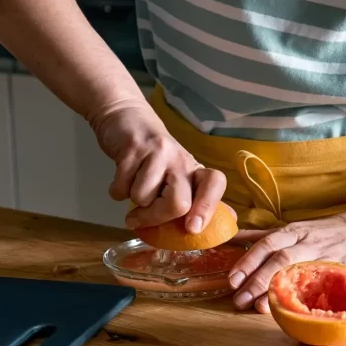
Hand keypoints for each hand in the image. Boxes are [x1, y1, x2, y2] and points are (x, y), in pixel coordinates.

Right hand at [90, 101, 225, 230]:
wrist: (127, 118)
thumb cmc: (153, 156)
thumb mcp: (177, 174)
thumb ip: (196, 198)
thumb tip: (228, 222)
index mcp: (194, 169)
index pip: (214, 184)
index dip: (206, 208)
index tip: (192, 228)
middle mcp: (181, 160)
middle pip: (178, 204)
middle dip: (155, 218)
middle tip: (140, 218)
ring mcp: (157, 153)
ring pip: (143, 198)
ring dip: (132, 201)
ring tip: (133, 185)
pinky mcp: (132, 150)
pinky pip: (121, 188)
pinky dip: (116, 191)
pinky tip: (122, 178)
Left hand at [227, 206, 345, 313]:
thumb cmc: (331, 232)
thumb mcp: (298, 228)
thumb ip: (267, 236)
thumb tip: (233, 238)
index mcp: (296, 231)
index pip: (267, 243)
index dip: (248, 260)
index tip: (231, 279)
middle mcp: (310, 242)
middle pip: (280, 257)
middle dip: (257, 278)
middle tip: (239, 298)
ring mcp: (330, 256)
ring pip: (301, 271)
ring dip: (278, 289)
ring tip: (259, 307)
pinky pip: (330, 284)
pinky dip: (315, 297)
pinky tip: (301, 311)